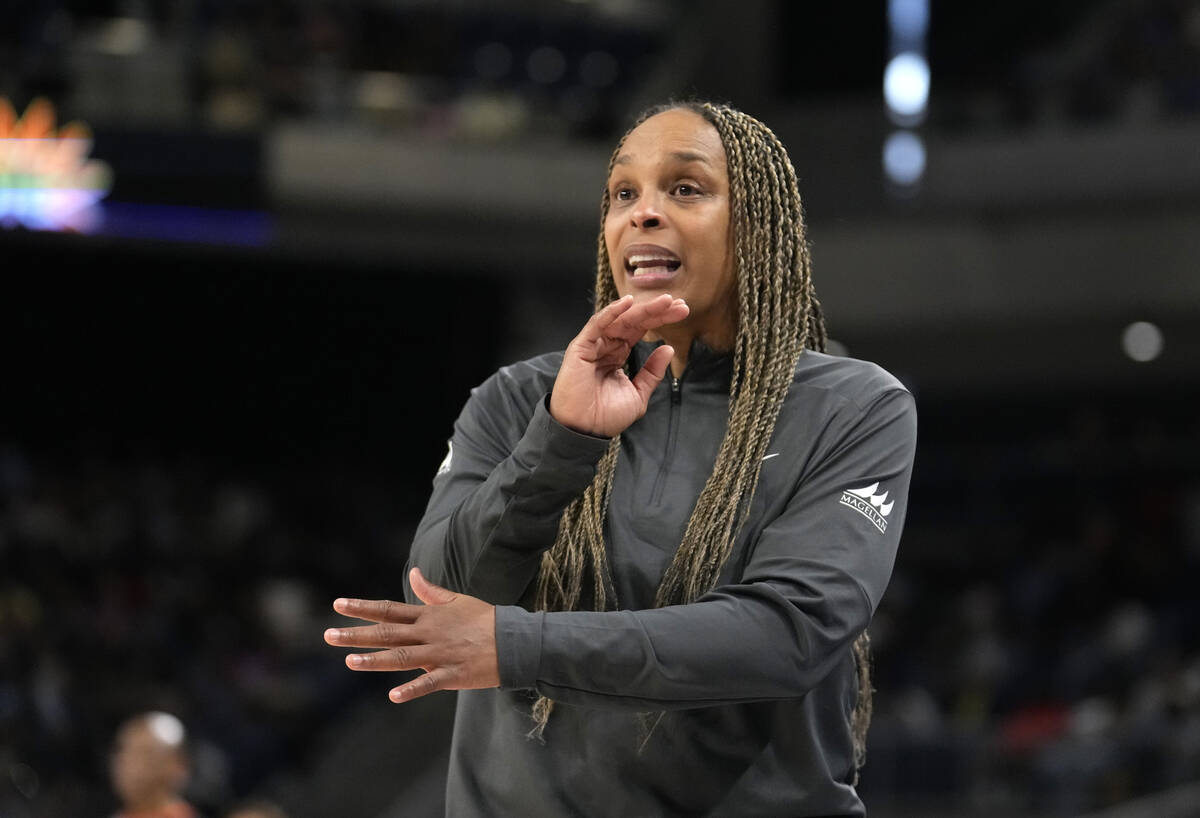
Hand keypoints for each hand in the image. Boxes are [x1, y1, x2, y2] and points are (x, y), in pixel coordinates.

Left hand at [324, 568, 498, 702]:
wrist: (514, 640)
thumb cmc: (484, 620)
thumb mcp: (456, 601)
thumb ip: (431, 590)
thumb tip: (414, 573)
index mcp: (428, 616)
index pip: (389, 609)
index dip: (362, 607)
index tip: (337, 605)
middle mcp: (429, 633)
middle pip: (388, 632)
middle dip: (357, 634)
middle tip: (328, 635)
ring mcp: (440, 654)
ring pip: (402, 657)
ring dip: (376, 660)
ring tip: (350, 662)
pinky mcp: (453, 674)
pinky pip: (429, 683)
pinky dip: (412, 689)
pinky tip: (393, 696)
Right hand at [550, 294, 688, 436]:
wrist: (585, 431)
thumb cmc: (607, 416)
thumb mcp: (638, 393)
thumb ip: (652, 372)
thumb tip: (668, 349)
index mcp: (618, 354)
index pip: (641, 330)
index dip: (661, 319)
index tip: (683, 311)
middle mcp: (606, 345)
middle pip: (634, 321)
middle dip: (657, 311)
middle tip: (679, 303)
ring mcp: (593, 345)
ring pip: (620, 319)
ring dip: (642, 309)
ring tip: (664, 301)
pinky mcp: (580, 347)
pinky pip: (597, 324)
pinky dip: (612, 312)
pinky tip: (628, 303)